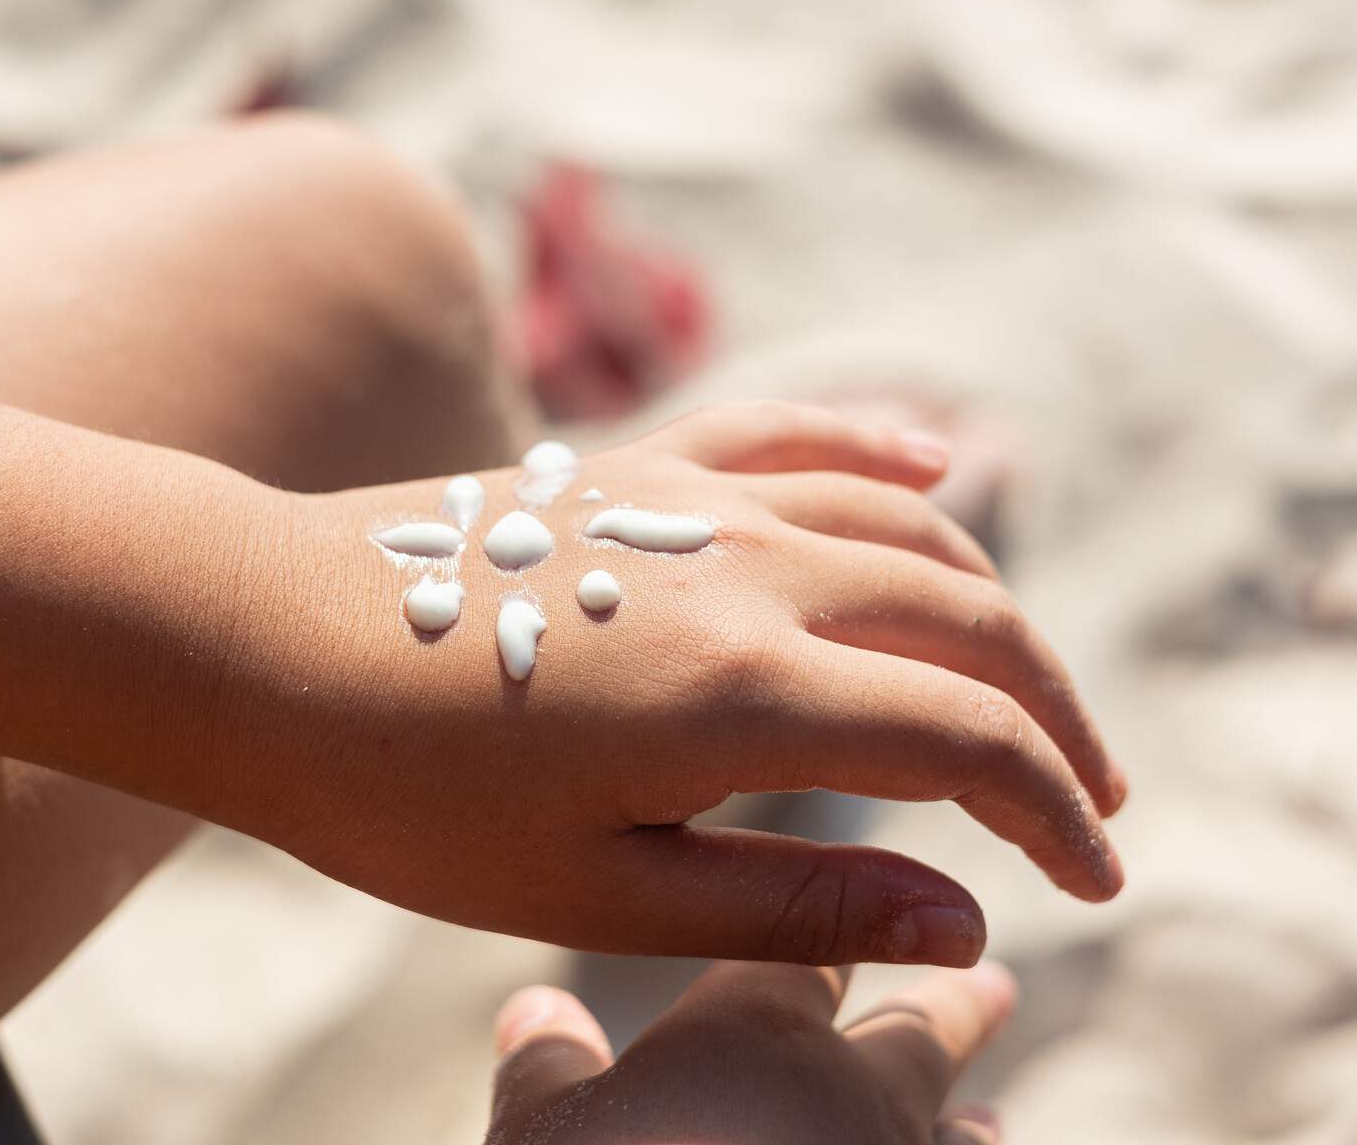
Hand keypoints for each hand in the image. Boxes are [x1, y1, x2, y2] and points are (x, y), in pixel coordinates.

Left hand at [224, 402, 1126, 965]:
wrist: (257, 644)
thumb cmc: (404, 793)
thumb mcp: (597, 891)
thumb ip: (795, 902)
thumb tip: (969, 922)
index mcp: (742, 692)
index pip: (967, 741)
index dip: (1054, 816)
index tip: (1099, 882)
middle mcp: (745, 570)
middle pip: (970, 621)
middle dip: (1057, 715)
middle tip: (1098, 800)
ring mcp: (694, 500)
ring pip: (907, 530)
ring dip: (996, 608)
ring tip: (1033, 689)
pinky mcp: (642, 467)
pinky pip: (799, 434)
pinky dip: (887, 453)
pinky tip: (946, 468)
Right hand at [485, 960, 1013, 1143]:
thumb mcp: (539, 1133)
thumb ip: (546, 1067)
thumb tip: (534, 1008)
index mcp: (754, 1037)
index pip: (798, 961)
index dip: (819, 948)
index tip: (847, 929)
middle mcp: (852, 1097)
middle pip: (914, 1038)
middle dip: (949, 1009)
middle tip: (993, 985)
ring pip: (958, 1138)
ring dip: (971, 1126)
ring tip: (991, 1116)